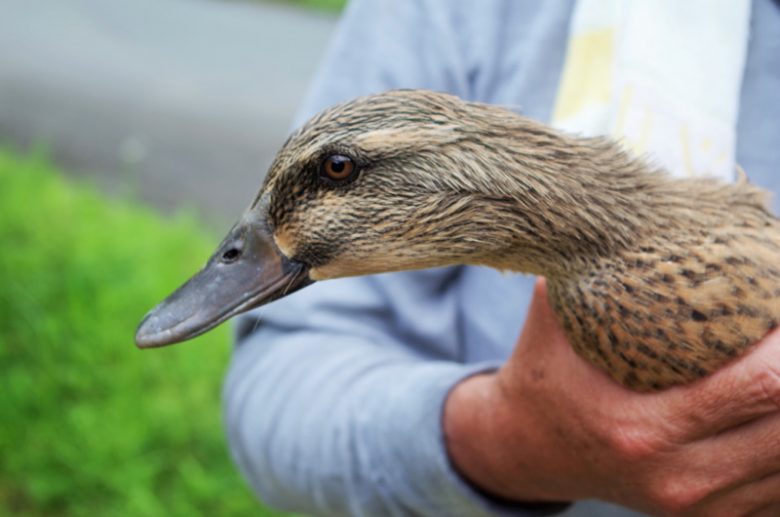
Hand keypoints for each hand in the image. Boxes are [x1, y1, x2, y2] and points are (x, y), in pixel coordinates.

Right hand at [444, 278, 779, 515]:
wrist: (523, 448)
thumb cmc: (543, 375)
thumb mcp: (554, 315)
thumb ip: (587, 267)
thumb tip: (636, 211)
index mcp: (642, 430)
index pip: (760, 385)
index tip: (779, 298)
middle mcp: (678, 477)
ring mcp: (699, 507)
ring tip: (777, 356)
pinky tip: (769, 406)